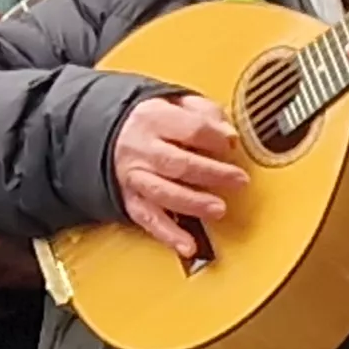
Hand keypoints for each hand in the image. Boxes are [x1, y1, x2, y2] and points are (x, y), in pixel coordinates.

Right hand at [111, 96, 243, 260]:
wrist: (110, 133)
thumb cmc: (154, 121)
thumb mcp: (178, 103)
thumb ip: (206, 113)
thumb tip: (228, 134)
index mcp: (154, 119)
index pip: (190, 129)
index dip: (216, 138)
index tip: (233, 144)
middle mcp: (141, 148)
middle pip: (177, 163)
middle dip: (211, 173)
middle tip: (238, 180)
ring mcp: (135, 176)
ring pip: (163, 193)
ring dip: (193, 204)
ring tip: (218, 209)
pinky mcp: (131, 200)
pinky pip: (149, 220)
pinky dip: (169, 235)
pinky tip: (189, 244)